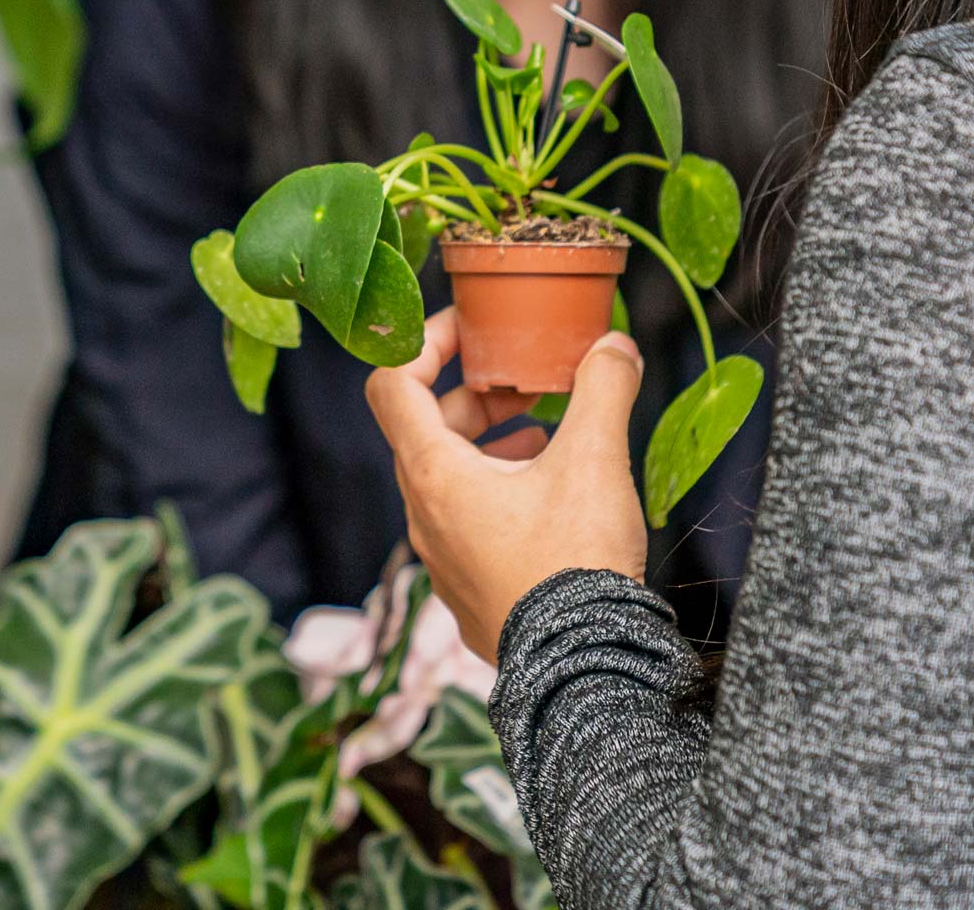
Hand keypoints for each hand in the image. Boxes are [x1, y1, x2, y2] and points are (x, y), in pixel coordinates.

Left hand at [366, 307, 647, 663]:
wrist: (585, 675)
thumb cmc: (575, 565)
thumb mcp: (594, 461)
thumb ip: (602, 388)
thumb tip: (613, 344)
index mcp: (434, 475)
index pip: (392, 384)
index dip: (424, 343)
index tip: (469, 330)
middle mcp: (424, 515)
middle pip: (424, 428)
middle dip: (472, 395)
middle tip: (522, 384)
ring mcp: (442, 558)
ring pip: (446, 476)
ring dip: (486, 442)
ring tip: (542, 433)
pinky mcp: (468, 590)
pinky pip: (464, 520)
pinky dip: (495, 488)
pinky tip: (548, 493)